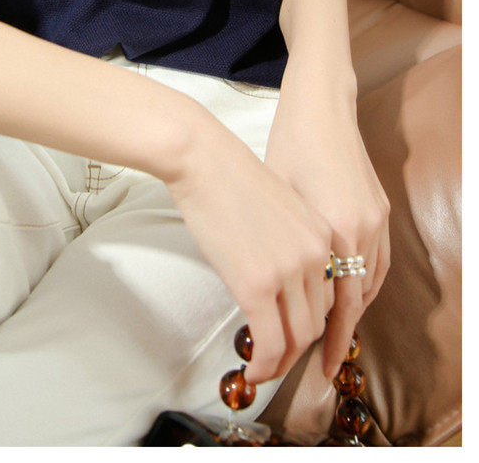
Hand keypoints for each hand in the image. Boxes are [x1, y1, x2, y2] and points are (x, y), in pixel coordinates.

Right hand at [163, 109, 337, 386]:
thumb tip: (280, 278)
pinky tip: (250, 373)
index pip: (330, 297)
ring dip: (281, 364)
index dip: (314, 325)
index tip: (297, 339)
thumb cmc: (229, 176)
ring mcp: (288, 272)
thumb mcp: (279, 208)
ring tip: (263, 372)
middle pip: (317, 321)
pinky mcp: (257, 286)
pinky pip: (270, 342)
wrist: (203, 160)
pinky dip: (264, 367)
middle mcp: (316, 257)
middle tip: (277, 362)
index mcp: (323, 236)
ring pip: (297, 338)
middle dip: (298, 350)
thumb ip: (290, 242)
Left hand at [262, 68, 390, 377]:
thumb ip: (281, 245)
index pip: (336, 304)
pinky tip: (348, 294)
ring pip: (371, 282)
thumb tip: (268, 290)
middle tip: (321, 364)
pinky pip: (377, 260)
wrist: (320, 102)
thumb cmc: (288, 143)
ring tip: (331, 337)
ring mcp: (375, 217)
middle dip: (338, 335)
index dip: (324, 339)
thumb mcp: (275, 196)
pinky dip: (364, 284)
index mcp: (333, 230)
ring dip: (353, 312)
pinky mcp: (378, 206)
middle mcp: (361, 228)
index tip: (312, 365)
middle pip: (356, 301)